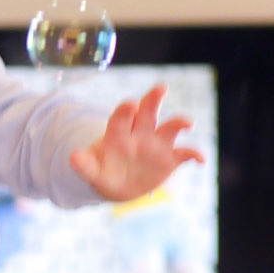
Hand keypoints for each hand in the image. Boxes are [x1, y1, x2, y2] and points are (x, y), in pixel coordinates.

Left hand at [70, 83, 201, 201]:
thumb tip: (73, 157)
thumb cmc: (102, 172)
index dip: (125, 111)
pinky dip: (195, 154)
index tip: (130, 104)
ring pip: (170, 128)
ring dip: (179, 123)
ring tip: (187, 124)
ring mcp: (156, 144)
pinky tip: (200, 160)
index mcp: (118, 133)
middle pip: (147, 111)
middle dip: (153, 99)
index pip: (121, 117)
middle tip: (160, 88)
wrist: (118, 184)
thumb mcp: (91, 171)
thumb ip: (84, 165)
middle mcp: (140, 133)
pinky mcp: (170, 158)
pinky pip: (185, 153)